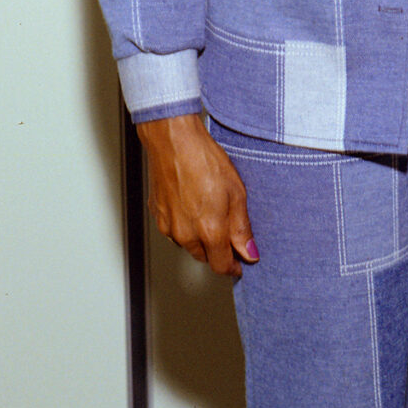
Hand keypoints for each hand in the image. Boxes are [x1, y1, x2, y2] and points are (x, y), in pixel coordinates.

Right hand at [137, 113, 256, 277]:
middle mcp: (185, 234)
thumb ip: (242, 228)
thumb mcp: (236, 193)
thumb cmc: (204, 160)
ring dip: (200, 237)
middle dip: (217, 250)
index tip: (240, 261)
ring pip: (188, 243)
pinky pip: (174, 229)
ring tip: (209, 209)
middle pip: (204, 257)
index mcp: (209, 232)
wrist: (173, 141)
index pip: (221, 266)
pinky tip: (192, 203)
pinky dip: (185, 224)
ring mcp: (168, 226)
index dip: (233, 266)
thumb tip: (249, 252)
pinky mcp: (158, 215)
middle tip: (228, 229)